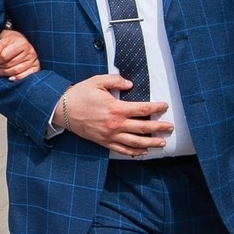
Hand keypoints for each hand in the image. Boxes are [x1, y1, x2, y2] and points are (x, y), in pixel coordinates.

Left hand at [0, 28, 39, 81]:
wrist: (21, 43)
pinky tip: (9, 79)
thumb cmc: (11, 43)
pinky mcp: (36, 67)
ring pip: (16, 71)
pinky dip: (17, 78)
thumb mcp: (3, 42)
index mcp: (22, 43)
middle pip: (10, 64)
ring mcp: (34, 60)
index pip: (5, 55)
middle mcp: (30, 52)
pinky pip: (26, 76)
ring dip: (4, 73)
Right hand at [52, 74, 170, 154]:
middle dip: (159, 127)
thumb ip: (115, 81)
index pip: (142, 109)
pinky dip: (134, 152)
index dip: (156, 108)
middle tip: (170, 127)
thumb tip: (130, 84)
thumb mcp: (97, 81)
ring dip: (151, 142)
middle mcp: (116, 124)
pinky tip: (143, 151)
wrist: (63, 110)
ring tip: (162, 142)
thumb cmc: (80, 94)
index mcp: (116, 108)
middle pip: (143, 128)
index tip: (165, 106)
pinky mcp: (104, 142)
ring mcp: (110, 135)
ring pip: (135, 142)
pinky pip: (122, 150)